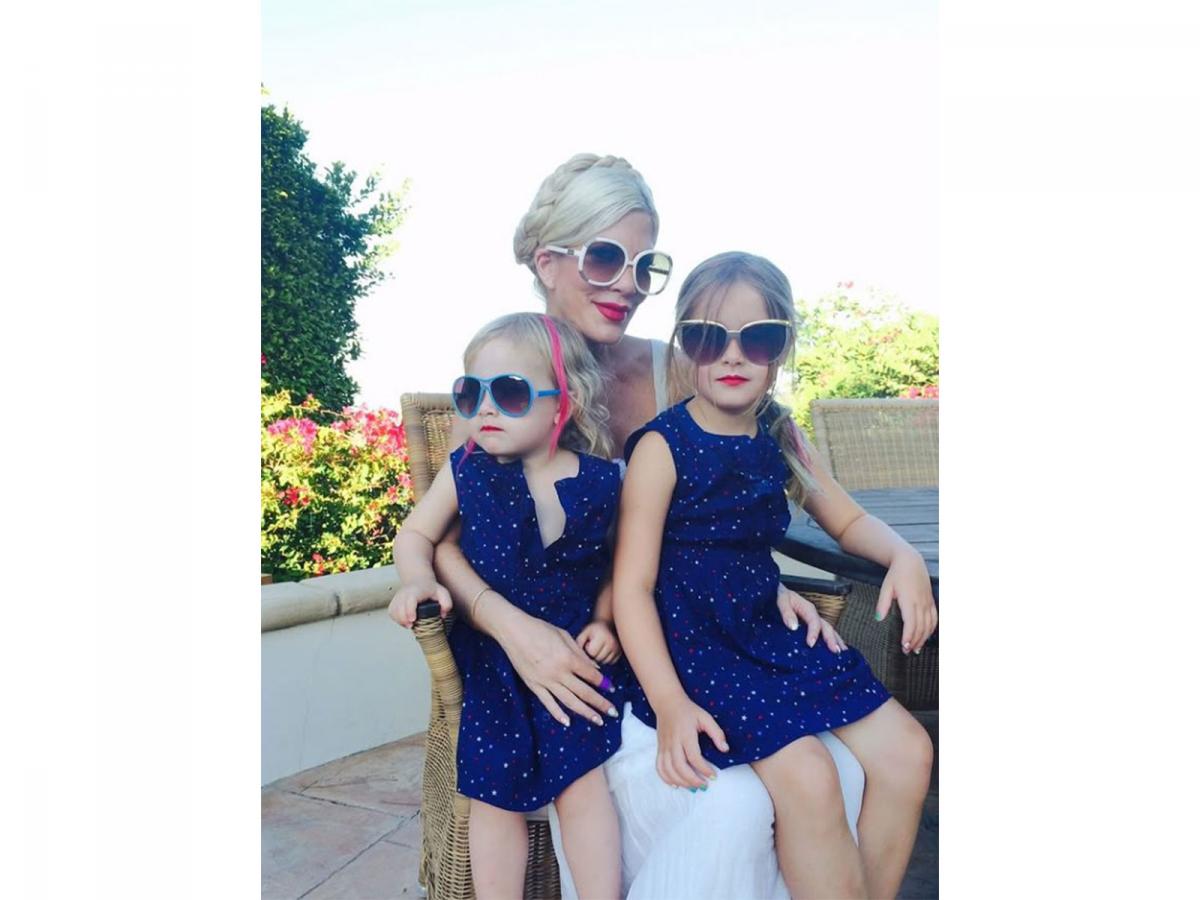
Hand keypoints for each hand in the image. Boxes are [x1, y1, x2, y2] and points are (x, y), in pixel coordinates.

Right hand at [387, 578, 450, 628]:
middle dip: (404, 619)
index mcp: (417, 590)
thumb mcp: (443, 593)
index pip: (410, 599)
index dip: (410, 610)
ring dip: (401, 621)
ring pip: (394, 611)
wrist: (418, 580)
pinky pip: (391, 613)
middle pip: (400, 608)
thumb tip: (442, 615)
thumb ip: (446, 603)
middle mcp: (404, 593)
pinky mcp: (393, 602)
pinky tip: (405, 621)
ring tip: (410, 624)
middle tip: (412, 626)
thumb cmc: (430, 588)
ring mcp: (397, 597)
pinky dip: (397, 619)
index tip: (412, 620)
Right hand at [495, 607, 618, 727]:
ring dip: (585, 712)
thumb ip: (580, 653)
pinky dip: (558, 714)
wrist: (513, 631)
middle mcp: (559, 673)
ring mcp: (545, 681)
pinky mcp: (534, 686)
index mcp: (568, 658)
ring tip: (597, 720)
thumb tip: (595, 667)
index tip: (612, 689)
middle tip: (613, 712)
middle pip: (584, 692)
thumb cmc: (540, 629)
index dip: (603, 683)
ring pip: (569, 701)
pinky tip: (567, 722)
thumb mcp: (564, 636)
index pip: (591, 675)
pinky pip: (548, 703)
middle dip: (600, 703)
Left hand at [575, 620, 621, 664]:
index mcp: (602, 636)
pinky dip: (607, 659)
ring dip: (600, 658)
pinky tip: (605, 651)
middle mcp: (612, 643)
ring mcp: (617, 648)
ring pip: (605, 662)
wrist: (608, 623)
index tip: (589, 642)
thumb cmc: (594, 629)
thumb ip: (579, 643)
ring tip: (599, 648)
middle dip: (593, 655)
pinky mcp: (621, 652)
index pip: (592, 652)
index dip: (588, 648)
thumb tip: (579, 657)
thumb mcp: (585, 632)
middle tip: (594, 645)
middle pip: (598, 659)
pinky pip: (611, 662)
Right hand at [654, 693, 728, 789]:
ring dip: (681, 782)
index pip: (694, 757)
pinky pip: (659, 767)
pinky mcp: (659, 749)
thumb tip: (725, 749)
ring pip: (668, 770)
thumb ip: (716, 733)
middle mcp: (673, 742)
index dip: (704, 769)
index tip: (714, 776)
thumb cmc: (689, 711)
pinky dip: (666, 779)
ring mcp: (664, 746)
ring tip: (693, 787)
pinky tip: (676, 785)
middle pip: (679, 766)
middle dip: (692, 780)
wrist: (667, 703)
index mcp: (685, 734)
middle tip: (704, 785)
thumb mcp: (705, 718)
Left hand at [776, 583, 846, 653]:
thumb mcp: (781, 600)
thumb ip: (787, 612)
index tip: (811, 644)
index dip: (813, 633)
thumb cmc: (779, 596)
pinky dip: (833, 641)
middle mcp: (814, 615)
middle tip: (835, 651)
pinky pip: (825, 633)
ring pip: (829, 631)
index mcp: (807, 608)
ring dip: (836, 641)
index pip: (814, 621)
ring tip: (842, 653)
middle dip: (832, 639)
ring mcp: (815, 620)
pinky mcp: (812, 625)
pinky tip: (836, 649)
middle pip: (826, 627)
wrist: (777, 592)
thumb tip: (793, 626)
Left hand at [876, 549, 937, 654]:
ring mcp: (928, 602)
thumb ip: (882, 604)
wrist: (910, 562)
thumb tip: (878, 618)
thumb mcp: (886, 588)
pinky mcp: (931, 601)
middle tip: (907, 651)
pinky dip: (931, 629)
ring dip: (923, 638)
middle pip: (921, 627)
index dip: (909, 637)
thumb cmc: (896, 574)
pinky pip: (934, 618)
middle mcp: (921, 603)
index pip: (911, 623)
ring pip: (929, 625)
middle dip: (915, 641)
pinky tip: (926, 636)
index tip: (904, 646)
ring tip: (916, 648)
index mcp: (909, 600)